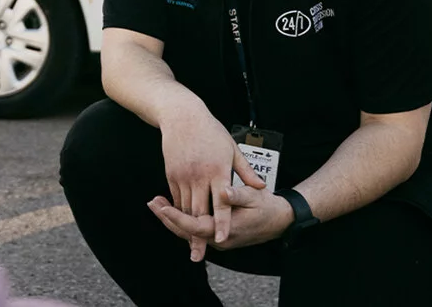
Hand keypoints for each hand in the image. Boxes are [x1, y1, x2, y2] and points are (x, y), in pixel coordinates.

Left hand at [148, 184, 294, 251]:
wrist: (279, 220)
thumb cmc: (266, 207)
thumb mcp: (254, 197)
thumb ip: (238, 195)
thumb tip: (223, 192)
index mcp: (225, 230)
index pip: (194, 227)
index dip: (176, 218)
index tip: (163, 208)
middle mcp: (218, 239)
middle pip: (186, 232)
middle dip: (167, 218)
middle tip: (152, 203)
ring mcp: (217, 238)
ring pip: (188, 232)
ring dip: (171, 218)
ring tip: (156, 203)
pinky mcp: (216, 234)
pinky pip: (195, 228)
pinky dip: (181, 219)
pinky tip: (172, 206)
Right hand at [157, 109, 265, 260]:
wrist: (182, 116)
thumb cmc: (210, 131)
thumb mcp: (232, 148)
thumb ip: (245, 171)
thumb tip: (261, 186)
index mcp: (218, 171)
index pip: (221, 203)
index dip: (222, 222)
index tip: (223, 239)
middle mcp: (199, 176)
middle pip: (199, 212)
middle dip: (198, 236)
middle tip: (199, 255)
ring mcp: (183, 176)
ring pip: (185, 207)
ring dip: (187, 227)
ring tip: (190, 245)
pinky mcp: (172, 174)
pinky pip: (176, 197)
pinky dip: (179, 210)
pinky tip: (182, 221)